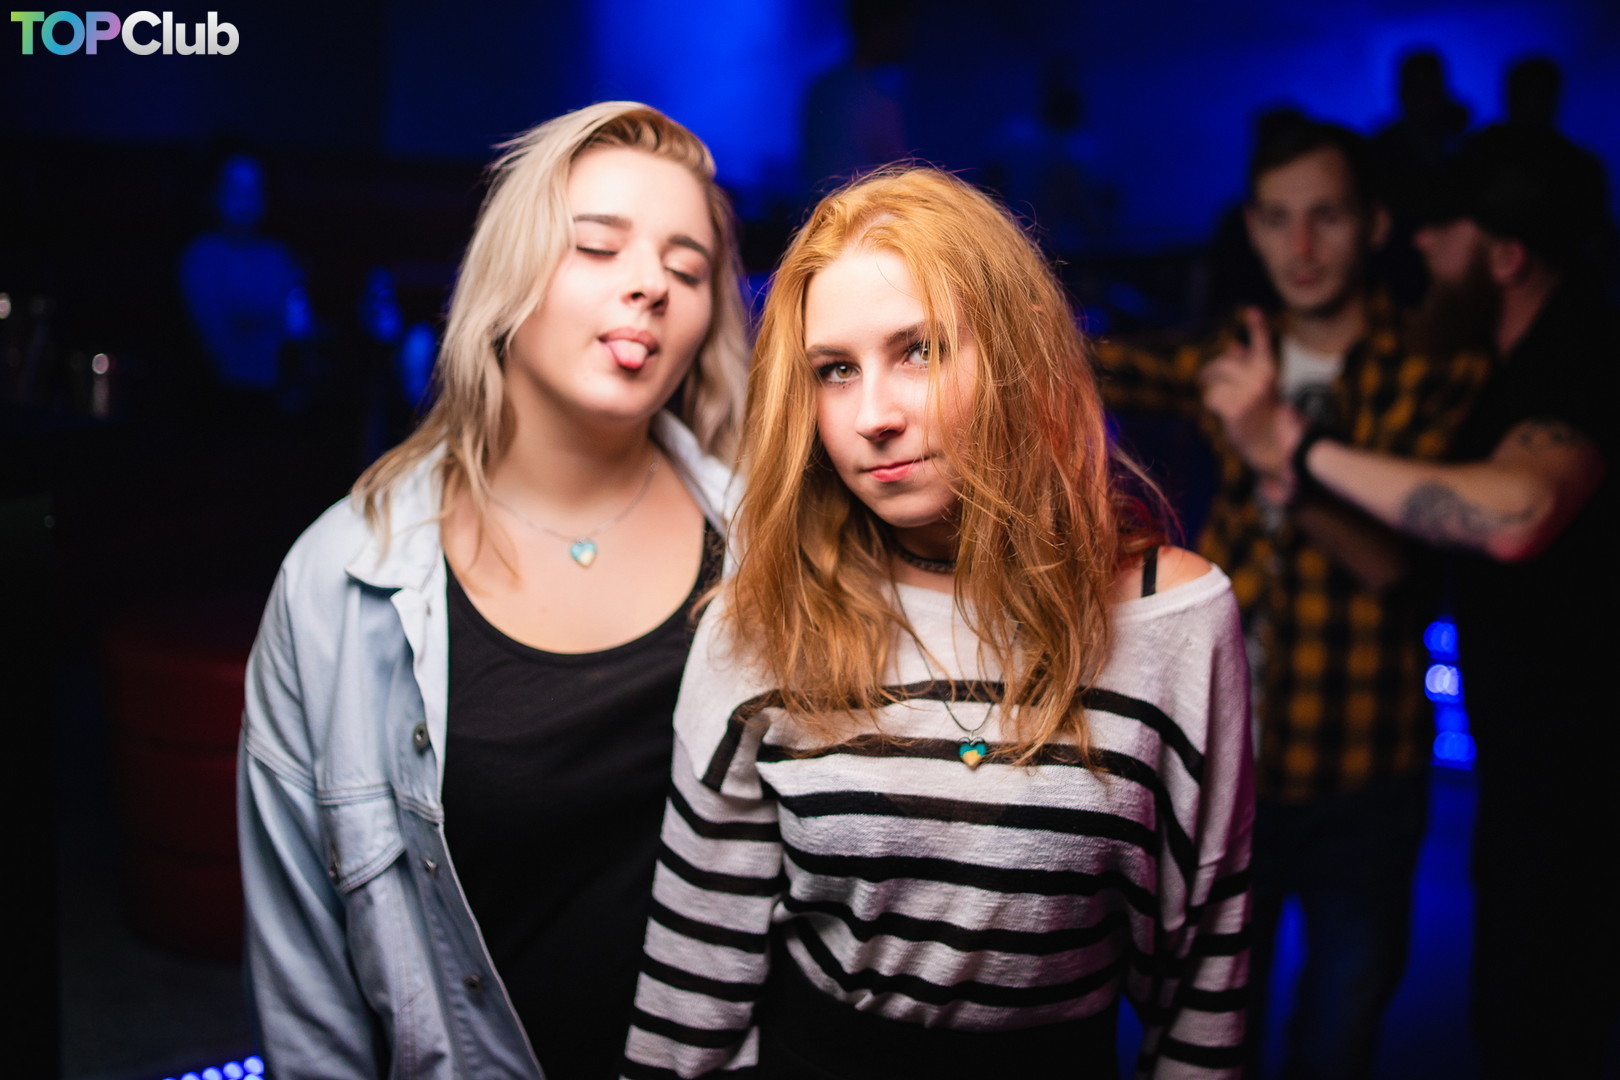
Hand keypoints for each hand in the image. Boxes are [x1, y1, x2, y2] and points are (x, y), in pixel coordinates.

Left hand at [1200, 308, 1306, 487]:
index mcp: (1268, 371)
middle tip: (1203, 378)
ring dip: (1211, 390)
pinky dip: (1211, 404)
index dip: (1257, 326)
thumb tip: (1233, 345)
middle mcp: (1261, 380)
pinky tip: (1220, 412)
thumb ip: (1247, 365)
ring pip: (1214, 382)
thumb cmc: (1265, 414)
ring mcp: (1249, 395)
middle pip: (1223, 364)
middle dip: (1210, 371)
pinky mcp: (1236, 411)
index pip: (1262, 344)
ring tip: (1216, 398)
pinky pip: (1211, 398)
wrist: (1274, 445)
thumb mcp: (1260, 387)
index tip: (1251, 310)